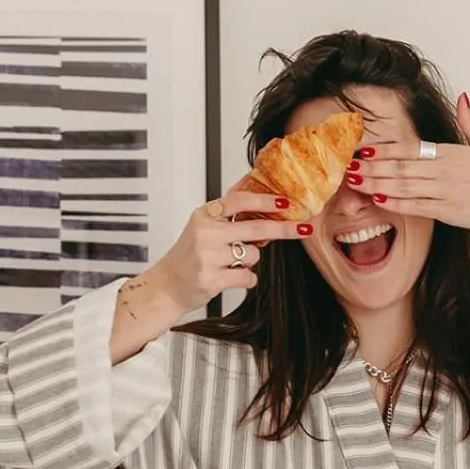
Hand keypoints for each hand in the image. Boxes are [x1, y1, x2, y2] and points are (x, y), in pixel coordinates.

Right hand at [153, 190, 312, 311]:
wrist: (167, 285)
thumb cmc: (189, 255)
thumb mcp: (203, 225)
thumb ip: (227, 211)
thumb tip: (254, 183)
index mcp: (205, 215)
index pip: (239, 200)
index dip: (265, 200)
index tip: (285, 202)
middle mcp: (205, 232)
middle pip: (255, 228)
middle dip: (283, 229)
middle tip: (303, 228)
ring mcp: (207, 256)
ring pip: (252, 256)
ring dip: (249, 261)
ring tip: (229, 264)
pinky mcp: (212, 279)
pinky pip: (247, 277)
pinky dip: (245, 280)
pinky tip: (229, 278)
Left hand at [349, 94, 469, 234]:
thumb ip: (469, 121)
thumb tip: (463, 97)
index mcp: (451, 152)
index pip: (409, 147)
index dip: (383, 148)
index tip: (362, 149)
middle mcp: (445, 169)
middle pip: (400, 166)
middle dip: (371, 166)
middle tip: (345, 166)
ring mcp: (447, 191)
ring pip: (403, 186)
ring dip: (376, 184)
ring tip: (354, 182)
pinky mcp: (450, 211)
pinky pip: (417, 207)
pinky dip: (396, 203)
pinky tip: (378, 200)